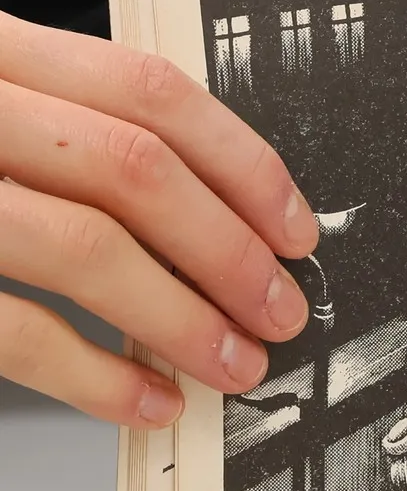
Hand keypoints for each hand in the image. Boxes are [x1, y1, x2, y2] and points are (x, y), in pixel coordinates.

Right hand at [0, 12, 318, 425]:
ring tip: (234, 364)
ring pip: (84, 247)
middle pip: (135, 169)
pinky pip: (11, 328)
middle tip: (280, 307)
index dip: (243, 162)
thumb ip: (54, 125)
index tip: (295, 224)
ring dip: (181, 318)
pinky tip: (143, 401)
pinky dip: (95, 375)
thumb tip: (200, 210)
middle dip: (228, 250)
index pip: (150, 89)